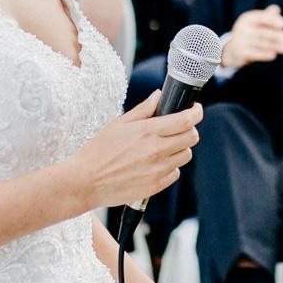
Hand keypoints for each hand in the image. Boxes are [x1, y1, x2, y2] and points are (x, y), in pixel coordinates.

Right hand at [64, 91, 202, 211]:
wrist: (86, 182)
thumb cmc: (98, 152)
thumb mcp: (119, 124)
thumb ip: (143, 110)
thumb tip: (158, 96)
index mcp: (147, 132)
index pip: (186, 120)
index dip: (196, 112)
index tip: (195, 109)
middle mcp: (156, 151)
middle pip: (191, 137)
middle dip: (189, 129)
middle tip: (178, 128)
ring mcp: (158, 170)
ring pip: (186, 155)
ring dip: (179, 148)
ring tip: (163, 147)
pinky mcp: (156, 186)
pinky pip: (175, 173)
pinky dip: (170, 166)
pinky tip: (155, 163)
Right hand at [221, 6, 282, 67]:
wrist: (234, 50)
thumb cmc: (251, 33)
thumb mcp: (257, 23)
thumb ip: (267, 16)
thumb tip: (276, 9)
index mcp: (247, 18)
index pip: (261, 17)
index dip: (272, 20)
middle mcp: (242, 28)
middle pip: (261, 32)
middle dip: (276, 35)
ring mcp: (240, 41)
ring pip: (260, 44)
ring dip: (274, 46)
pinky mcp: (240, 53)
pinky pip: (254, 54)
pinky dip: (264, 55)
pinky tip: (273, 55)